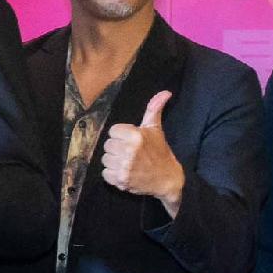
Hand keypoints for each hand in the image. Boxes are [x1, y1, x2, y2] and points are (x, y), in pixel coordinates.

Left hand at [102, 89, 184, 209]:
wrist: (167, 179)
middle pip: (107, 145)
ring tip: (127, 163)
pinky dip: (112, 174)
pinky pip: (105, 173)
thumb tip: (165, 92)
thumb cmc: (160, 152)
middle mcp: (129, 150)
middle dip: (117, 148)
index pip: (112, 131)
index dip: (121, 136)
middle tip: (130, 153)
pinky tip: (124, 172)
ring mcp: (124, 166)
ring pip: (105, 159)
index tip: (131, 141)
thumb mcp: (156, 129)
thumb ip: (154, 109)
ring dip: (114, 161)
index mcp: (136, 136)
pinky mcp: (120, 180)